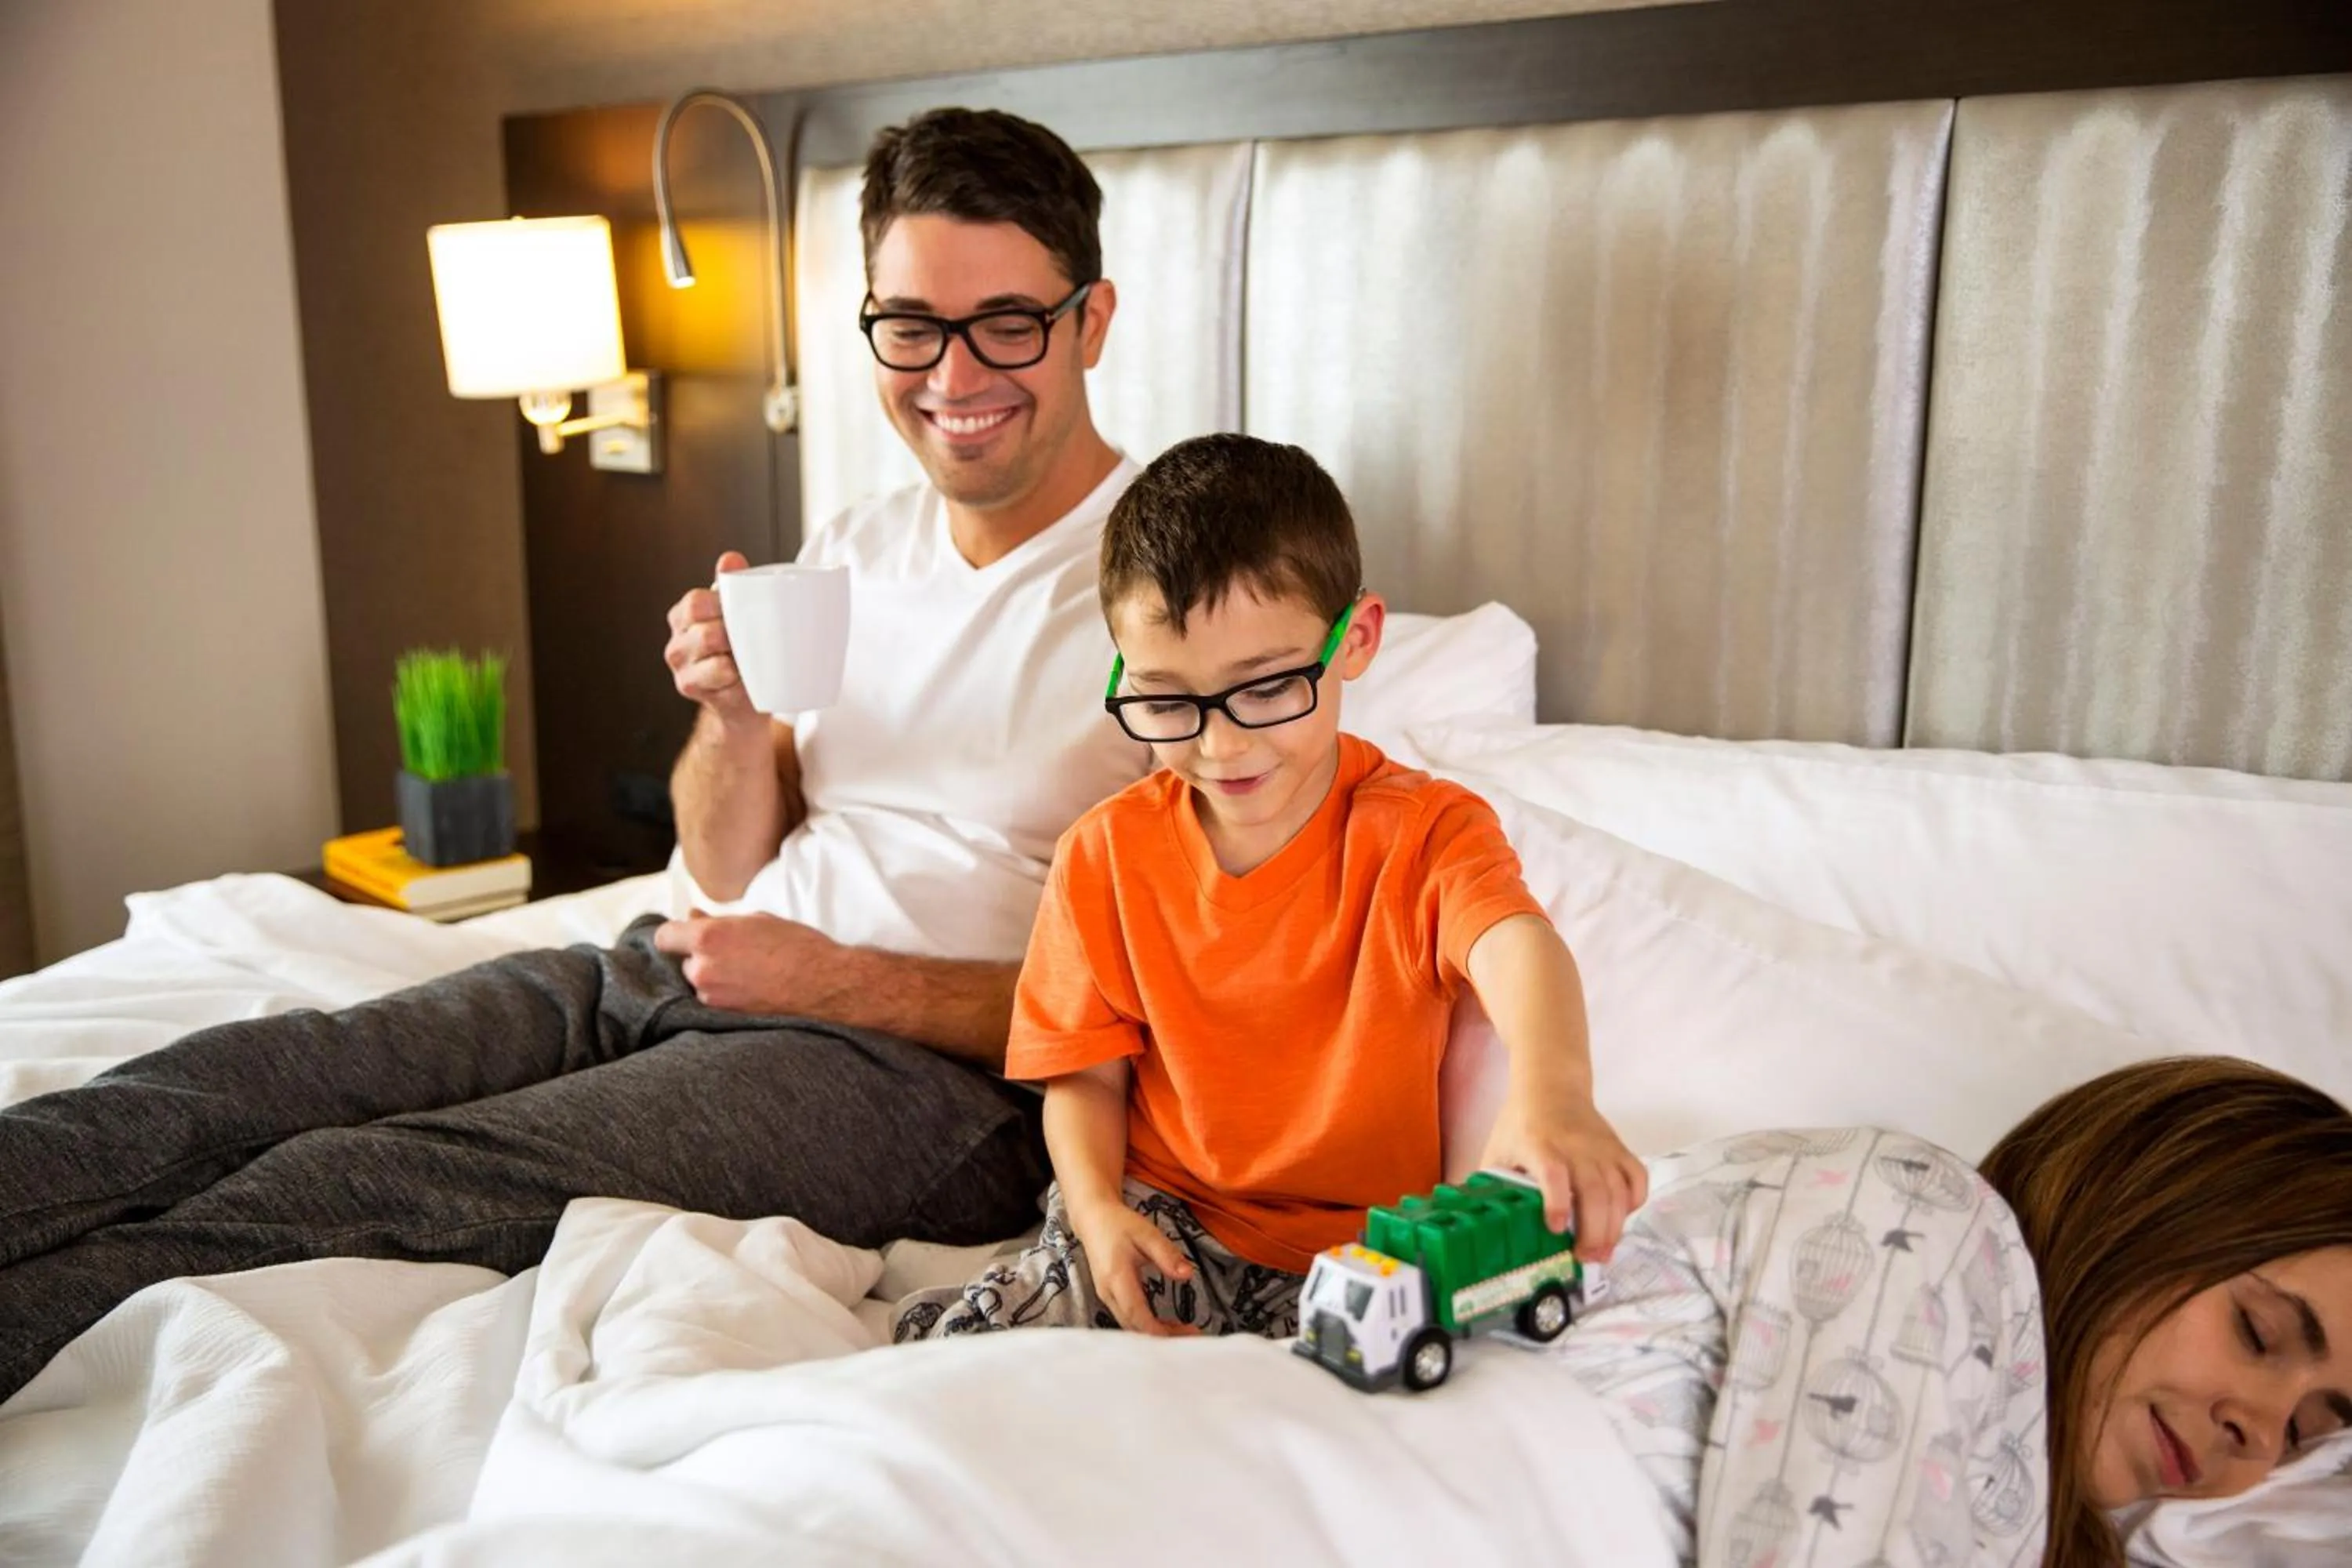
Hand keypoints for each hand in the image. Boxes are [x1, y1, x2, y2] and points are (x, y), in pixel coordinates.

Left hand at [651, 910, 838, 1013]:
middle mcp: (702, 969)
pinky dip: (726, 995)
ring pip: (700, 983)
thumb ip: (718, 921)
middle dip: (701, 958)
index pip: (664, 936)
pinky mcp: (724, 1017)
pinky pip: (714, 1001)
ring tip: (747, 974)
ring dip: (714, 978)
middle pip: (684, 962)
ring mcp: (711, 997)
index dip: (676, 935)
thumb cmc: (797, 946)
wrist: (825, 985)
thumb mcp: (757, 920)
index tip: (687, 936)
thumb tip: (692, 917)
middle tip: (733, 954)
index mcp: (707, 938)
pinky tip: (751, 990)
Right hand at [665, 551, 757, 725]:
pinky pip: (718, 675)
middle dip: (733, 634)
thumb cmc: (744, 652)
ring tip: (747, 658)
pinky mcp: (690, 688)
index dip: (722, 606)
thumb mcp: (741, 616)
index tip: (744, 613)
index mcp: (684, 615)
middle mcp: (677, 641)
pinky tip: (742, 676)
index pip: (697, 602)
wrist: (748, 698)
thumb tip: (730, 558)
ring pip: (711, 653)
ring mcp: (681, 667)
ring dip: (736, 654)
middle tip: (751, 640)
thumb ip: (735, 586)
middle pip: (704, 630)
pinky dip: (734, 675)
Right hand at [1064, 1193, 1199, 1337]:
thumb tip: (1188, 1275)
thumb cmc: (1120, 1225)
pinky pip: (1128, 1319)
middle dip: (1162, 1336)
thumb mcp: (1147, 1234)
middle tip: (1191, 1337)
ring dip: (1155, 1333)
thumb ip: (1167, 1254)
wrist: (1093, 1219)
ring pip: (1130, 1326)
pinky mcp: (1109, 1297)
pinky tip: (1165, 1325)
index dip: (1158, 1330)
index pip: (1137, 1313)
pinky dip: (1146, 1326)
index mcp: (1116, 1277)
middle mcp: (1108, 1293)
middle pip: (1134, 1326)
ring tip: (1182, 1333)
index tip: (1184, 1336)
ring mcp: (1106, 1297)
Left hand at [1480, 1094, 1648, 1261]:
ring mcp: (1601, 1147)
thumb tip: (1480, 1225)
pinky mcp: (1619, 1148)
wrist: (1552, 1086)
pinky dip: (1634, 1202)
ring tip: (1602, 1253)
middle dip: (1594, 1231)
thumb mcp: (1498, 1150)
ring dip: (1614, 1227)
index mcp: (1538, 1145)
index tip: (1555, 1228)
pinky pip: (1637, 1178)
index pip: (1553, 1172)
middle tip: (1586, 1258)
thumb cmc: (1520, 1124)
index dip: (1557, 1202)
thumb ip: (1493, 1186)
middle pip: (1593, 1191)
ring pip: (1618, 1190)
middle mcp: (1574, 1146)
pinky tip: (1620, 1219)